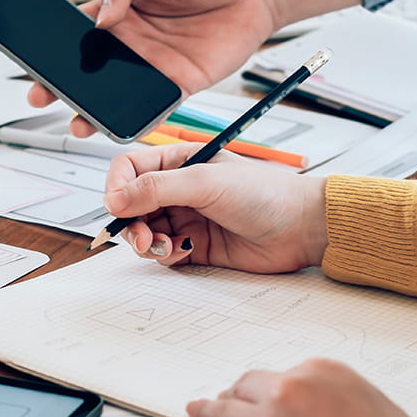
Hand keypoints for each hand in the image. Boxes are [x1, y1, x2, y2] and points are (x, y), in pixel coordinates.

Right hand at [28, 0, 277, 135]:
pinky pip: (151, 107)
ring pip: (113, 94)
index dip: (52, 44)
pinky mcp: (177, 84)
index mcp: (119, 9)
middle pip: (86, 69)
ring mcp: (152, 65)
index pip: (76, 30)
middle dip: (60, 84)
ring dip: (91, 109)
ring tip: (75, 121)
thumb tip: (102, 16)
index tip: (31, 56)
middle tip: (40, 94)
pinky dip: (133, 119)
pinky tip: (116, 127)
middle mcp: (130, 41)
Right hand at [103, 143, 328, 273]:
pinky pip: (163, 252)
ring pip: (144, 231)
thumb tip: (114, 198)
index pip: (130, 168)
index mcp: (181, 161)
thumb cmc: (265, 194)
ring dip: (146, 241)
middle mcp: (180, 188)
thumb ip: (156, 188)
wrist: (301, 228)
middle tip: (142, 236)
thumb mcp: (205, 182)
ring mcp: (187, 218)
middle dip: (130, 222)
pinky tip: (180, 252)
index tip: (116, 206)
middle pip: (132, 204)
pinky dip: (163, 255)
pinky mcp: (195, 246)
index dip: (117, 186)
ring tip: (164, 246)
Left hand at [186, 359, 416, 416]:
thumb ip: (339, 397)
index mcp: (317, 371)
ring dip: (207, 412)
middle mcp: (286, 391)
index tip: (262, 396)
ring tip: (196, 412)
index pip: (278, 375)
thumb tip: (326, 409)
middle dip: (234, 394)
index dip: (268, 389)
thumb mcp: (372, 401)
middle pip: (244, 387)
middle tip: (223, 400)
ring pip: (222, 413)